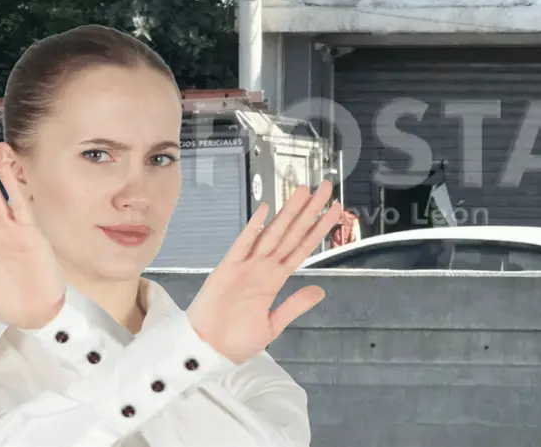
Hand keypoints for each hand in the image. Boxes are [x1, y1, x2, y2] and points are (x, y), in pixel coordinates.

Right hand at [186, 180, 341, 364]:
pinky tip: (265, 210)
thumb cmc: (235, 341)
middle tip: (325, 187)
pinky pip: (242, 244)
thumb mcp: (272, 326)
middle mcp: (263, 267)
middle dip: (309, 210)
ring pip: (272, 233)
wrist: (206, 351)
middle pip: (291, 233)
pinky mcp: (227, 269)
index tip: (335, 211)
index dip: (319, 229)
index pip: (302, 248)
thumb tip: (320, 291)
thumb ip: (294, 305)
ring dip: (288, 212)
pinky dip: (253, 228)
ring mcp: (246, 265)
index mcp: (275, 280)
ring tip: (304, 191)